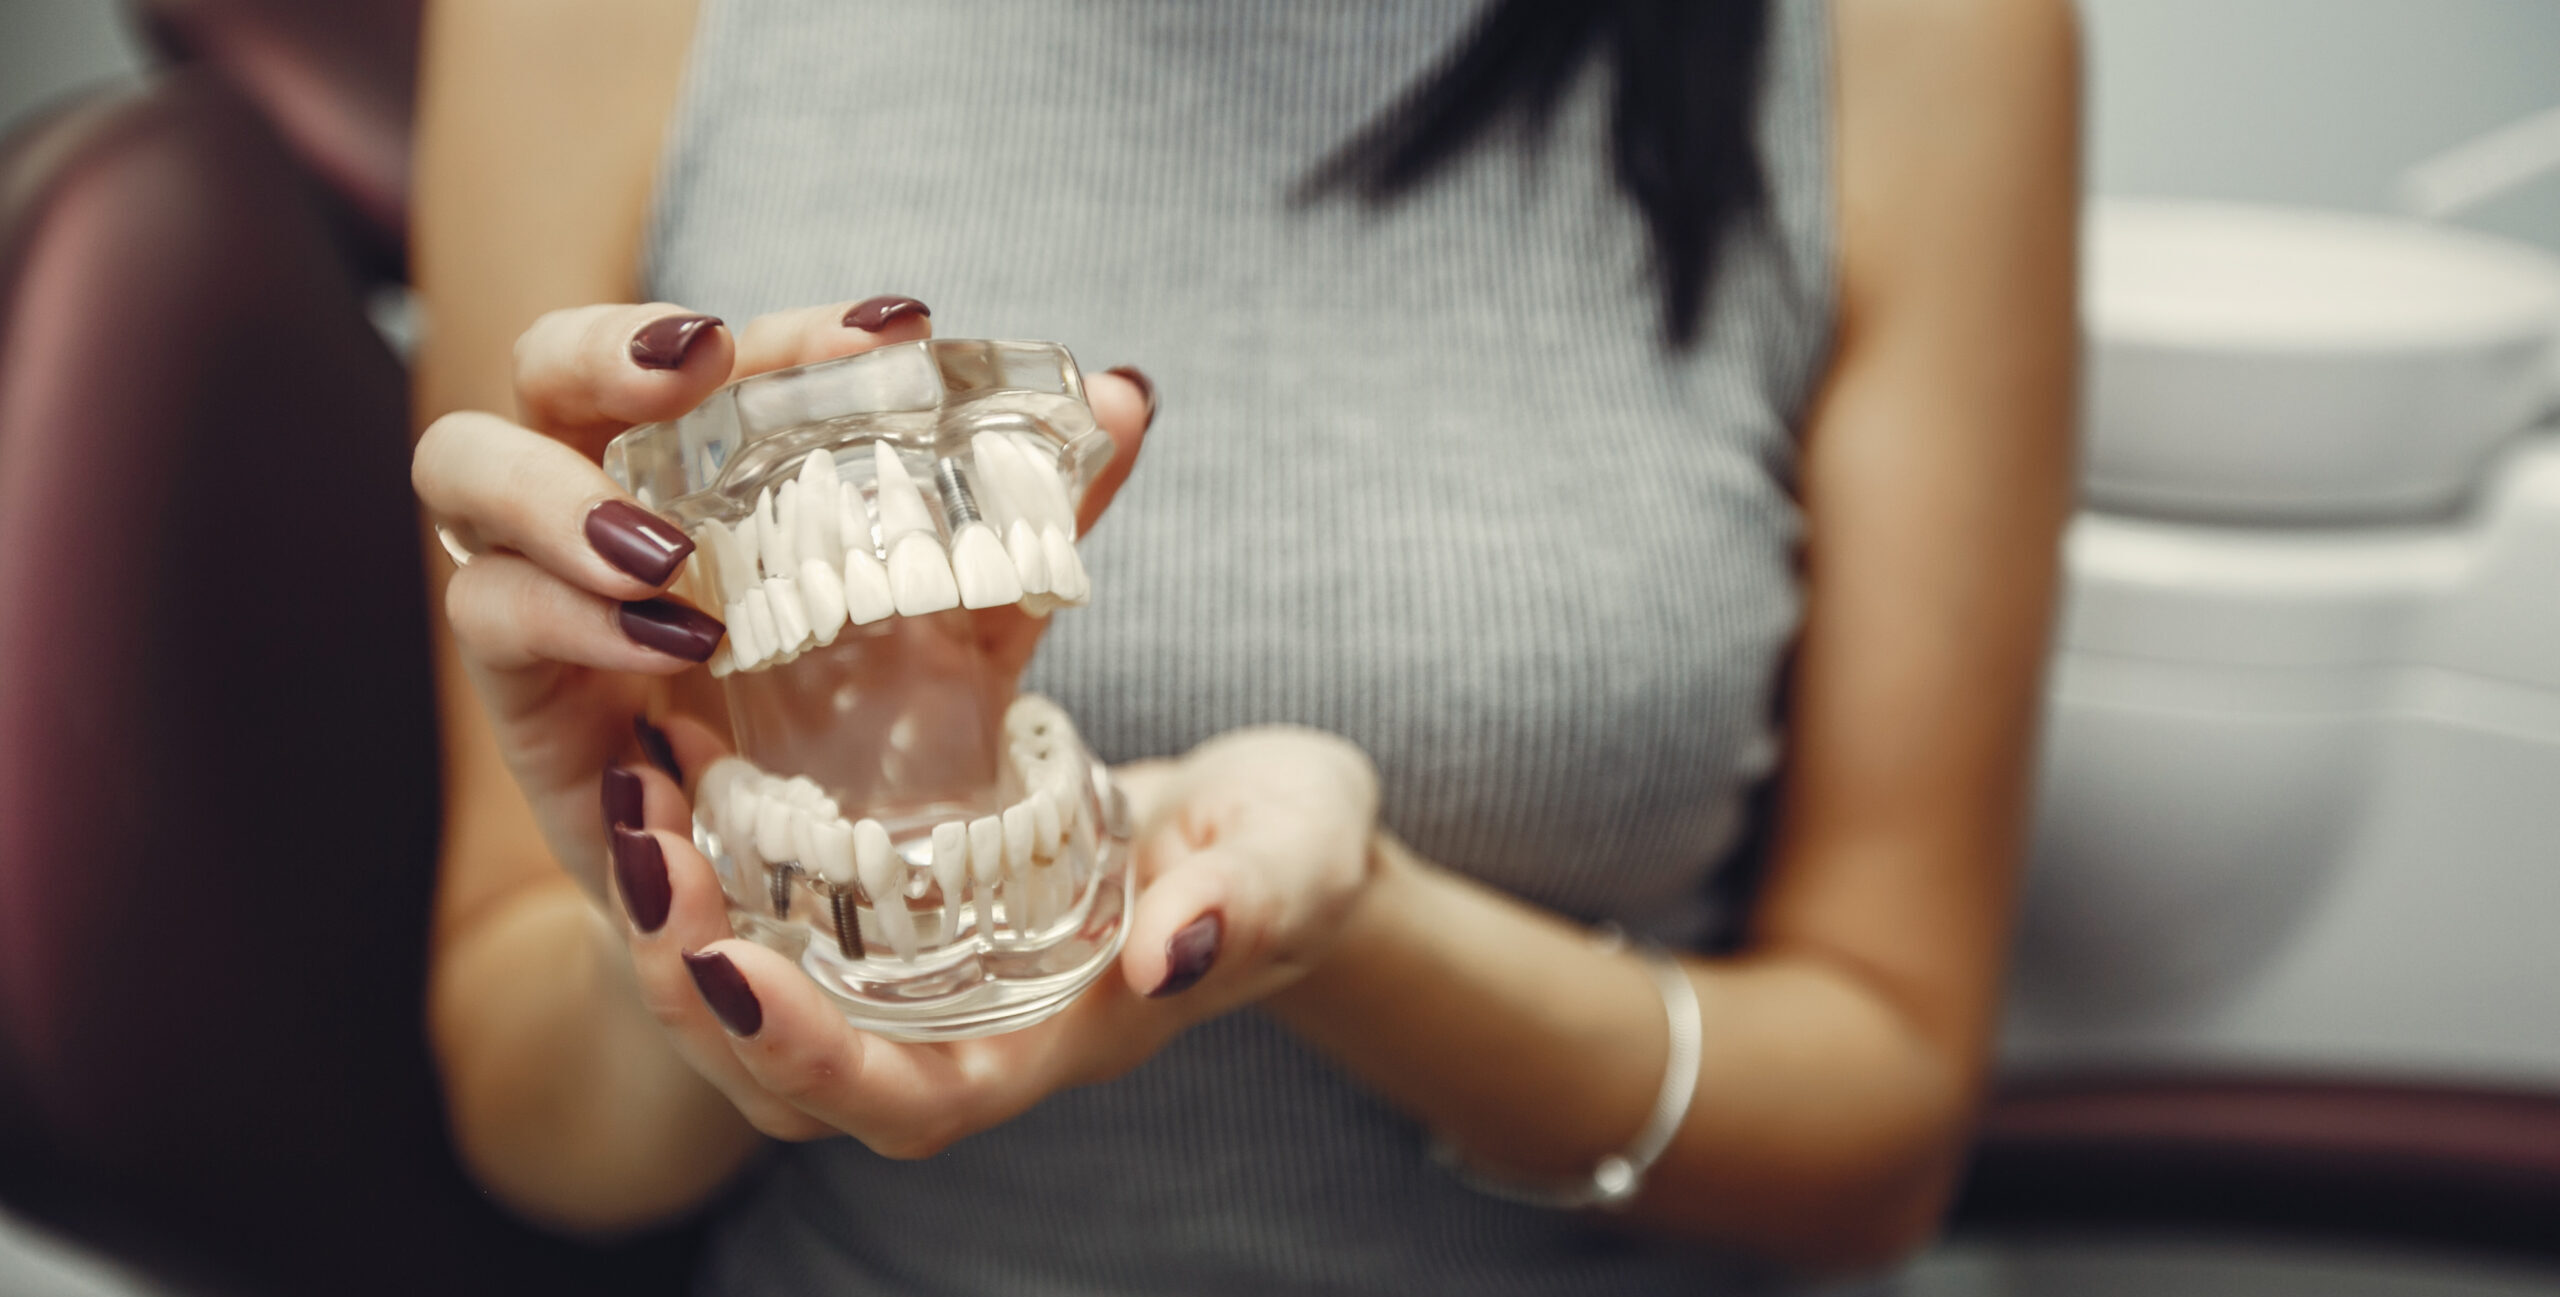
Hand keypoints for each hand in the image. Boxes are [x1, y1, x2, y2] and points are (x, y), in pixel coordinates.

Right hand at [412, 297, 1152, 900]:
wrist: (801, 917)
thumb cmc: (865, 743)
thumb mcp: (968, 629)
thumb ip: (1036, 522)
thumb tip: (1130, 396)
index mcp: (707, 470)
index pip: (713, 355)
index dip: (792, 332)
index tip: (897, 328)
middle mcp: (609, 507)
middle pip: (542, 368)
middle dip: (606, 349)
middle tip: (703, 368)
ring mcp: (551, 593)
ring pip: (465, 473)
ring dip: (560, 491)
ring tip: (671, 551)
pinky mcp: (529, 701)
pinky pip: (493, 620)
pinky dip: (567, 616)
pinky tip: (670, 642)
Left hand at [607, 725, 1381, 1153]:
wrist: (1272, 824)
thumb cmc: (1293, 845)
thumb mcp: (1296, 853)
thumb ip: (1246, 901)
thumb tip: (1166, 953)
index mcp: (1053, 1040)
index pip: (911, 1101)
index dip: (811, 1060)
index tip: (728, 971)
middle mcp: (966, 1026)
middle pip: (793, 1074)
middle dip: (690, 984)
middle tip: (637, 851)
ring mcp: (925, 967)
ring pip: (765, 987)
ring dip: (678, 911)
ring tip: (634, 794)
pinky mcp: (900, 895)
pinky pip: (779, 901)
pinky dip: (716, 843)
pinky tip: (682, 746)